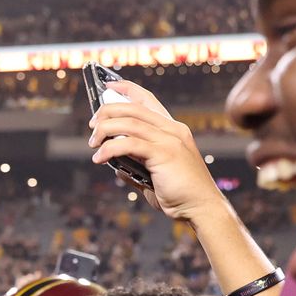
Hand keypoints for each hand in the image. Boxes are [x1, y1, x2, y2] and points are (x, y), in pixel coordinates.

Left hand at [87, 80, 226, 223]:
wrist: (202, 209)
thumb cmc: (180, 195)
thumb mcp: (154, 175)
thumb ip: (136, 165)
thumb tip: (114, 163)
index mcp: (173, 130)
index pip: (147, 99)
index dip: (126, 89)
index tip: (108, 86)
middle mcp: (173, 130)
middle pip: (133, 107)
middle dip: (107, 111)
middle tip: (92, 126)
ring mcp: (170, 140)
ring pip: (129, 123)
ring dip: (104, 129)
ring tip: (93, 143)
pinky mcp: (164, 153)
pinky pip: (129, 144)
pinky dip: (110, 149)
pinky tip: (99, 158)